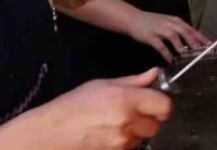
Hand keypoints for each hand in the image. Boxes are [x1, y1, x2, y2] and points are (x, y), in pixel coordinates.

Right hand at [43, 68, 171, 149]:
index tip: (153, 101)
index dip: (161, 103)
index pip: (164, 106)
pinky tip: (108, 134)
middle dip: (147, 119)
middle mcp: (127, 122)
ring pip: (143, 137)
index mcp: (126, 99)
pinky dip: (125, 141)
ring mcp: (122, 142)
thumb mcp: (103, 84)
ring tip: (114, 123)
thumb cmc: (75, 103)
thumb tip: (156, 73)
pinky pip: (130, 147)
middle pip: (156, 125)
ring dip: (135, 131)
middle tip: (131, 112)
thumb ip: (133, 81)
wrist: (52, 132)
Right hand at [127, 11, 210, 62]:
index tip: (210, 45)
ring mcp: (159, 29)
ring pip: (173, 36)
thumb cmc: (152, 22)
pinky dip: (166, 52)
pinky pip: (160, 45)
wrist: (133, 18)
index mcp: (175, 21)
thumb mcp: (167, 23)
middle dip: (194, 41)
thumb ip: (179, 30)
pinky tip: (170, 59)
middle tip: (201, 51)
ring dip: (181, 46)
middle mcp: (169, 23)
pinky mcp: (150, 36)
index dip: (201, 37)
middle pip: (184, 31)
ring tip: (186, 54)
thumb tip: (193, 39)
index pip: (191, 29)